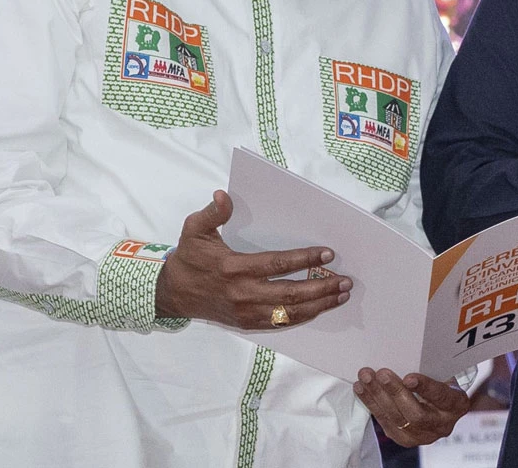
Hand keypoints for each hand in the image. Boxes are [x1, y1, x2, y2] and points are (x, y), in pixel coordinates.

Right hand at [154, 190, 351, 328]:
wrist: (171, 294)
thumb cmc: (188, 258)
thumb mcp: (194, 230)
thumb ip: (212, 213)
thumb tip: (224, 195)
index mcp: (234, 268)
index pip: (277, 264)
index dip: (304, 259)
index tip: (328, 254)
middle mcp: (243, 293)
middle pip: (290, 294)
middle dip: (321, 288)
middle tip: (345, 280)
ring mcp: (246, 312)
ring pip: (289, 313)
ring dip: (319, 305)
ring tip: (341, 295)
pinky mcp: (247, 323)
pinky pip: (280, 323)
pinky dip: (303, 317)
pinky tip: (320, 308)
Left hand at [354, 368, 469, 446]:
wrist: (443, 407)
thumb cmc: (442, 382)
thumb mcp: (445, 373)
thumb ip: (431, 366)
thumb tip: (407, 349)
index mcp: (455, 404)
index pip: (440, 396)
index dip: (425, 387)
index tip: (409, 377)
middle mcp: (442, 424)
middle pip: (416, 413)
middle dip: (396, 392)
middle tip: (381, 374)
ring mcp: (423, 435)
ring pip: (397, 420)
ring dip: (378, 398)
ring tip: (366, 379)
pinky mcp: (406, 439)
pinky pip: (386, 424)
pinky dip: (372, 405)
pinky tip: (362, 390)